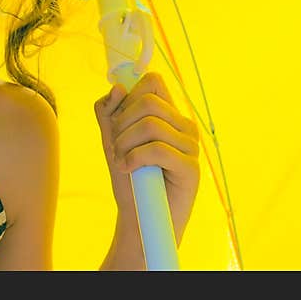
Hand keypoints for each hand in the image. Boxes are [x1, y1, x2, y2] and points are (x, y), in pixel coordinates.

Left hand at [94, 71, 199, 265]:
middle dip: (121, 123)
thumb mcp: (111, 140)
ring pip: (150, 124)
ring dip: (124, 143)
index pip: (153, 82)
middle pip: (148, 100)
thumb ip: (109, 112)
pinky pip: (158, 149)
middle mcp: (184, 126)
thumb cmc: (129, 177)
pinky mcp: (191, 169)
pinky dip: (134, 158)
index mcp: (169, 115)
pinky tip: (128, 169)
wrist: (138, 217)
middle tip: (116, 147)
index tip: (117, 121)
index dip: (128, 96)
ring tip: (121, 161)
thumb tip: (117, 87)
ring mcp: (191, 147)